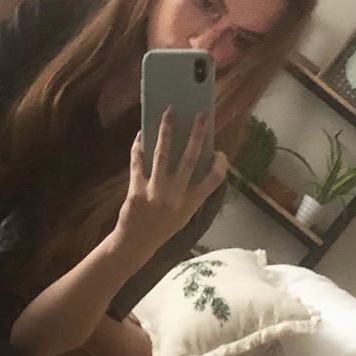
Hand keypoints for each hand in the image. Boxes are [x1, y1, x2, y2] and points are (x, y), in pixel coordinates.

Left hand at [114, 106, 228, 259]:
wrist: (135, 243)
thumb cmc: (162, 227)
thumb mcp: (184, 214)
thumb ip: (190, 191)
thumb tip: (192, 156)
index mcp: (191, 203)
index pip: (214, 179)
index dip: (220, 164)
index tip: (219, 153)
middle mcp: (176, 196)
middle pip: (190, 158)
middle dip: (197, 134)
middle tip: (201, 114)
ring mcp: (155, 192)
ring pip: (162, 154)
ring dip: (166, 131)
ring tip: (169, 112)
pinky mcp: (136, 190)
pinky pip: (138, 162)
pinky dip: (139, 147)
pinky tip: (140, 134)